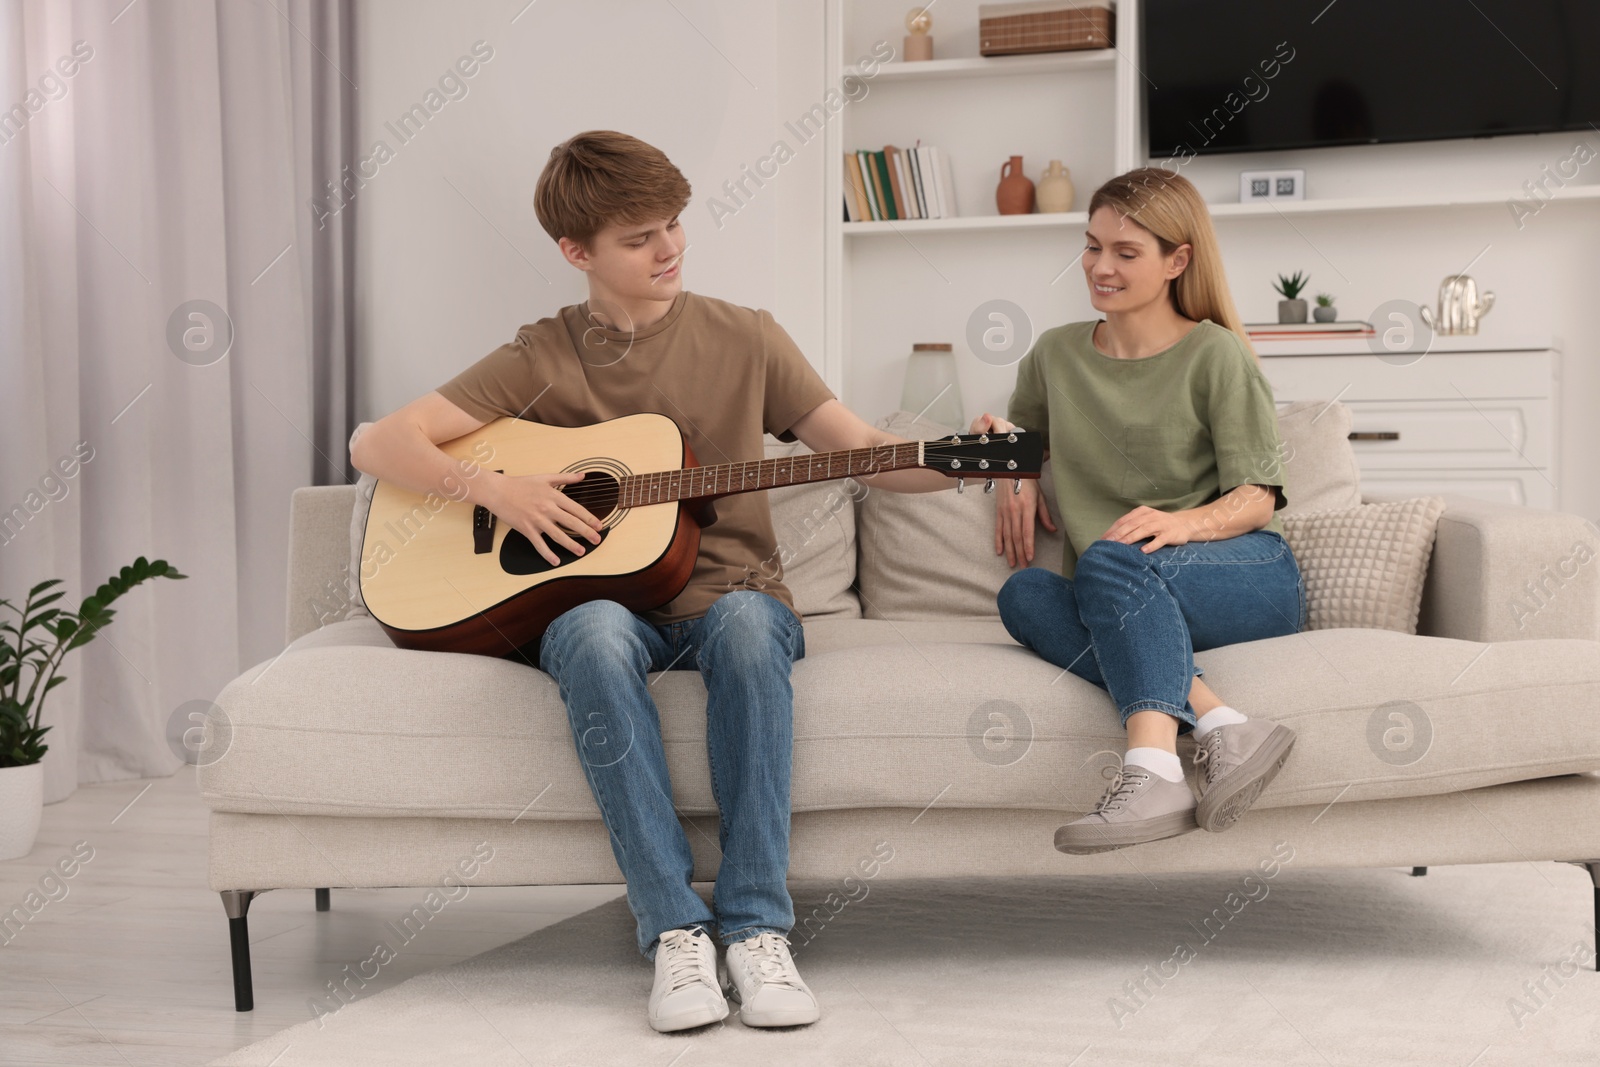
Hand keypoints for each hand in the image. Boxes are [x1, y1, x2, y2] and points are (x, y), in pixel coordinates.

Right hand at [488, 471, 604, 566]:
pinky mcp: (526, 529)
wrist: (498, 491)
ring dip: (571, 545)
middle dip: (586, 532)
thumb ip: (565, 478)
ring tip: (581, 551)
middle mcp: (547, 508)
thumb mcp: (545, 478)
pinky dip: (547, 554)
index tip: (599, 526)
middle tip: (597, 540)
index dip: (589, 518)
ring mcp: (537, 520)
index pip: (576, 509)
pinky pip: (539, 544)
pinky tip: (555, 561)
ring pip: (558, 535)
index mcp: (554, 496)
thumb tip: (582, 476)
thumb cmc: (521, 484)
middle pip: (571, 523)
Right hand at [971, 412, 1056, 566]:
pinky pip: (998, 529)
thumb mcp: (1040, 497)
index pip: (1027, 532)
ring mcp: (1004, 513)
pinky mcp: (998, 512)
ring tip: (1012, 563)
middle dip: (1020, 553)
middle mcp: (1014, 512)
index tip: (1030, 558)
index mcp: (1027, 508)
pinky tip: (999, 551)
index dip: (1029, 546)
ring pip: (1007, 536)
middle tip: (1022, 567)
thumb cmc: (1028, 481)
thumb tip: (1052, 531)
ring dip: (1010, 551)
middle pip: (1017, 537)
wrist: (1010, 468)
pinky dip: (998, 541)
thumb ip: (1045, 515)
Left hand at [1100, 506, 1192, 552]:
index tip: (1102, 539)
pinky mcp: (1170, 534)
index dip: (1113, 529)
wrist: (1184, 524)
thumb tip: (1112, 537)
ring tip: (1120, 545)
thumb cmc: (1159, 524)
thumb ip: (1131, 526)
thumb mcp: (1145, 520)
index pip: (1124, 520)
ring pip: (1144, 530)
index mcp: (1142, 512)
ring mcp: (1161, 525)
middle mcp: (1151, 516)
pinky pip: (1160, 540)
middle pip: (1132, 524)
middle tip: (1107, 543)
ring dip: (1131, 538)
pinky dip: (1151, 545)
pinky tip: (1143, 551)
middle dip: (1119, 534)